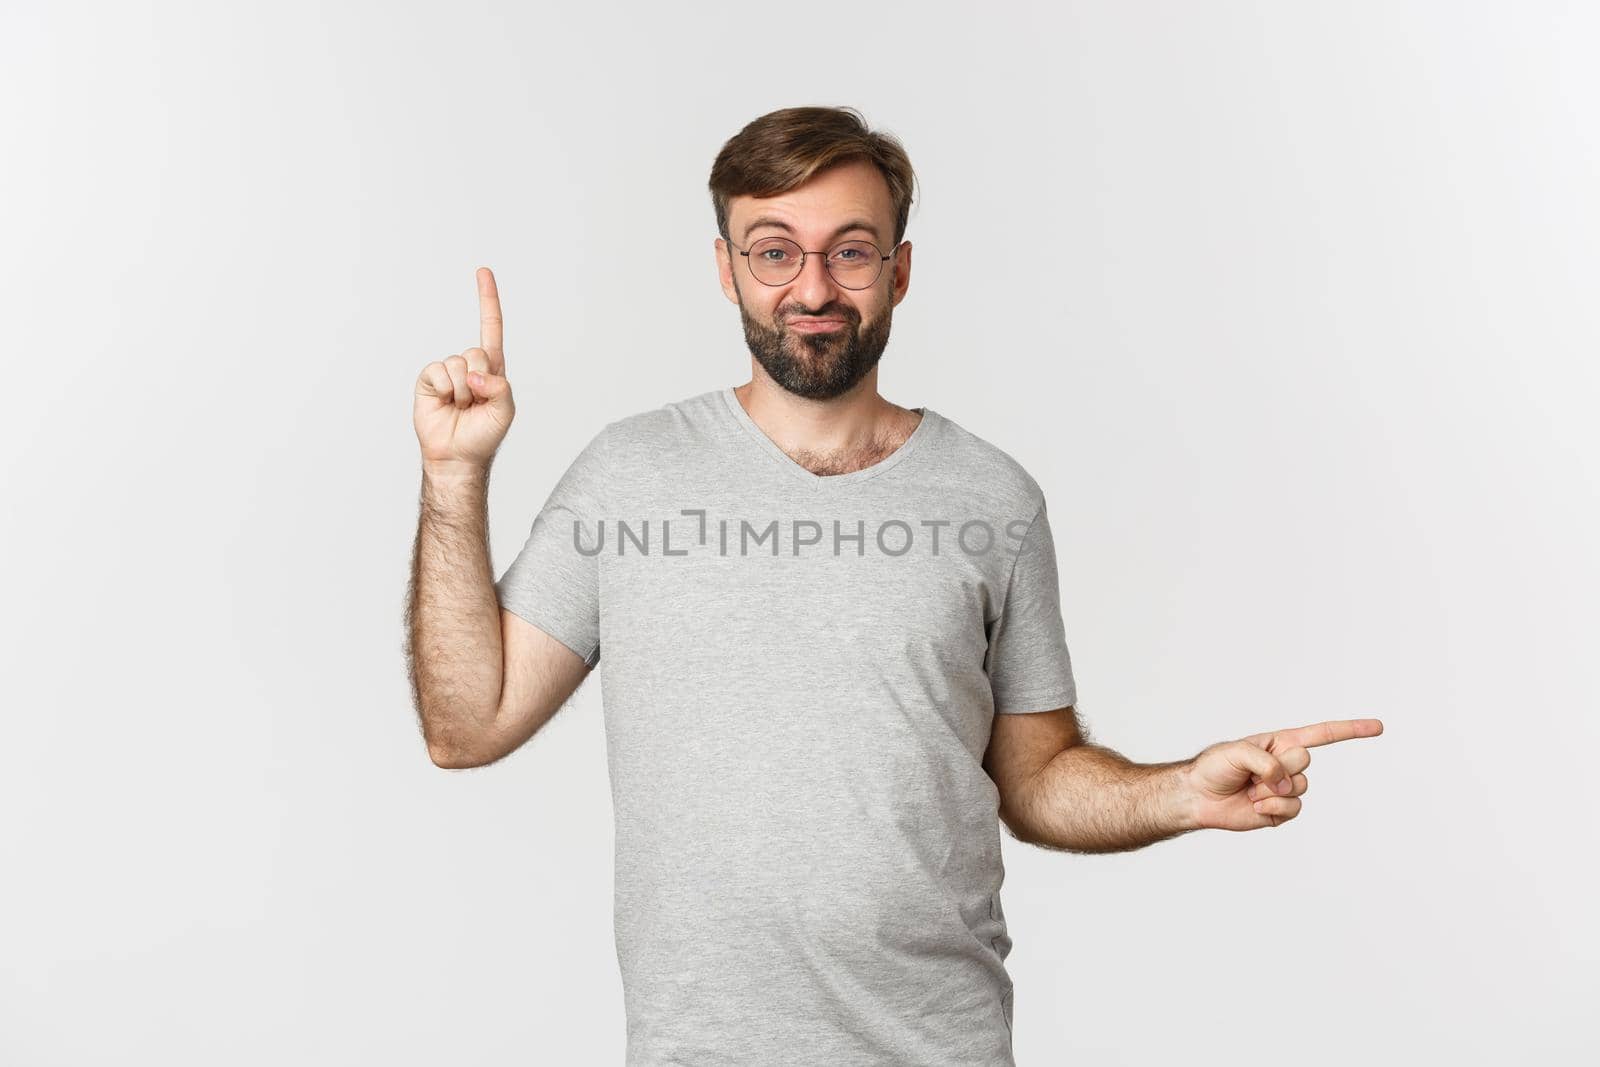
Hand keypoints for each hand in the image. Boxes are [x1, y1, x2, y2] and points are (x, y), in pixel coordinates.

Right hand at [414, 267, 516, 472]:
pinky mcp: (428, 380)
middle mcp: (469, 366)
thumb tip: (476, 374)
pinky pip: (436, 372)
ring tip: (460, 408)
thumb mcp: (505, 411)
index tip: (482, 271)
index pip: (491, 328)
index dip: (487, 299)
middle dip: (478, 380)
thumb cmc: (484, 436)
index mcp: (492, 369)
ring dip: (461, 391)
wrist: (457, 456)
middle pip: (476, 352)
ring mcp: (448, 373)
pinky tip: (444, 404)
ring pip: (457, 364)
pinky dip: (443, 390)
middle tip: (474, 403)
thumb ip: (500, 388)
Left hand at [1183, 718, 1383, 830]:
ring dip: (1272, 790)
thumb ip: (1266, 761)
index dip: (1351, 730)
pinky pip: (1292, 809)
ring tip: (1250, 790)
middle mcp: (1287, 764)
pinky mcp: (1281, 810)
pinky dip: (1272, 807)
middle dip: (1278, 767)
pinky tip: (1254, 805)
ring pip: (1301, 788)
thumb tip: (1285, 783)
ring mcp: (1286, 788)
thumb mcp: (1236, 751)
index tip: (1378, 727)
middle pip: (1305, 762)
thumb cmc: (1214, 767)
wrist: (1199, 797)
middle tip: (1252, 773)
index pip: (1322, 735)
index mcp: (1281, 743)